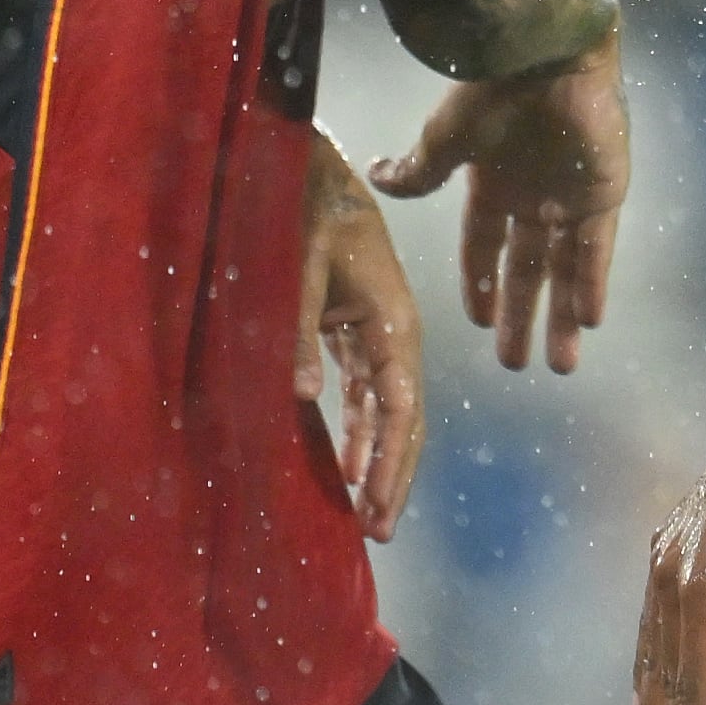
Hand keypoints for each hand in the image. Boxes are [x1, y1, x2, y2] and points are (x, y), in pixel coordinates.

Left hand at [300, 136, 426, 540]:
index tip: (375, 508)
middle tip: (379, 532)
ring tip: (368, 514)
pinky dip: (360, 433)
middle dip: (395, 476)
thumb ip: (299, 332)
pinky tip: (347, 465)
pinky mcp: (360, 334)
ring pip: (389, 413)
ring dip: (379, 461)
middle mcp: (397, 337)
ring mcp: (381, 337)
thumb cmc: (309, 213)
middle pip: (406, 421)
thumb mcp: (299, 268)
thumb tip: (303, 400)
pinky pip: (368, 395)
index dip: (389, 462)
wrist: (318, 172)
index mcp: (394, 324)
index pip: (400, 410)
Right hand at [370, 28, 629, 372]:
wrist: (546, 54)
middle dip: (520, 318)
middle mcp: (531, 197)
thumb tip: (377, 176)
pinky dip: (594, 285)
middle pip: (526, 272)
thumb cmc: (491, 92)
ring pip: (564, 271)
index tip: (477, 324)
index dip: (480, 286)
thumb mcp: (446, 140)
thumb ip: (420, 171)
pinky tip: (591, 322)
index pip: (484, 249)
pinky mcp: (604, 194)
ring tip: (560, 365)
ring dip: (562, 317)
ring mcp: (569, 198)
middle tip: (515, 364)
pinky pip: (599, 252)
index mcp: (492, 185)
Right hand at [636, 405, 705, 704]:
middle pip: (667, 668)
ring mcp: (662, 558)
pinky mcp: (665, 544)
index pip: (698, 682)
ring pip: (651, 641)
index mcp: (703, 590)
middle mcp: (670, 577)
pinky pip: (651, 611)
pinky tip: (648, 671)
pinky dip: (649, 648)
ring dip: (649, 692)